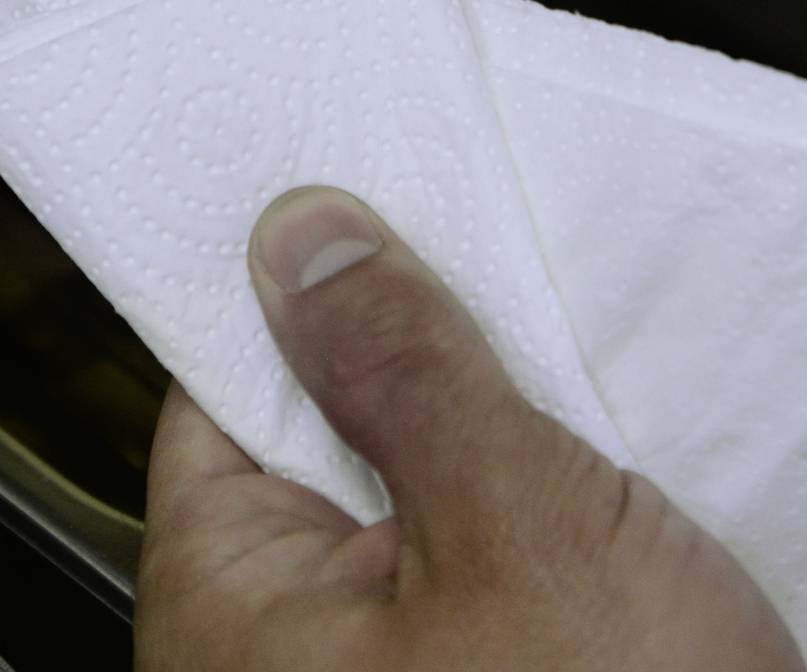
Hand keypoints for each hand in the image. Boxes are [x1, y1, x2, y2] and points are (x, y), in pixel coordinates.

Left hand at [135, 187, 804, 671]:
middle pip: (317, 434)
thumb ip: (403, 370)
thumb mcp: (516, 526)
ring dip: (481, 423)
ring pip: (411, 497)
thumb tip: (301, 236)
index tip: (345, 183)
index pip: (217, 386)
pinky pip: (472, 565)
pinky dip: (525, 499)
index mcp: (231, 614)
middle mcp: (279, 660)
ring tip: (549, 341)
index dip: (285, 280)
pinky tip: (589, 450)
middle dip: (404, 344)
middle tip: (479, 244)